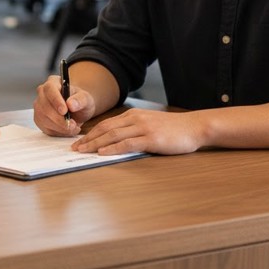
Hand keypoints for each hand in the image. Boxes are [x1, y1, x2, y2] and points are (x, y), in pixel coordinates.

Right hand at [33, 74, 96, 136]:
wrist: (78, 110)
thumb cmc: (80, 101)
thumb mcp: (86, 98)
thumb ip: (80, 100)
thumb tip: (71, 104)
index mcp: (53, 82)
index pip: (50, 89)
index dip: (56, 101)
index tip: (64, 111)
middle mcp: (42, 93)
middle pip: (44, 106)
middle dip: (59, 119)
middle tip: (73, 125)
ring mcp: (39, 107)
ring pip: (43, 119)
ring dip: (59, 127)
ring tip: (73, 128)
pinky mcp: (39, 120)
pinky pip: (45, 128)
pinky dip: (58, 132)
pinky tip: (67, 130)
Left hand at [71, 109, 203, 155]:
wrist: (194, 127)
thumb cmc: (173, 129)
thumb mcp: (150, 124)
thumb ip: (134, 129)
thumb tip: (116, 141)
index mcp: (133, 115)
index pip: (107, 124)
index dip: (91, 133)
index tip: (80, 141)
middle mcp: (135, 119)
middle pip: (106, 129)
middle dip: (88, 139)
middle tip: (75, 148)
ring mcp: (143, 128)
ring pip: (113, 135)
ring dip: (96, 144)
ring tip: (83, 151)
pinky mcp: (151, 138)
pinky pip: (128, 143)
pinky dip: (113, 148)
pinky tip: (103, 153)